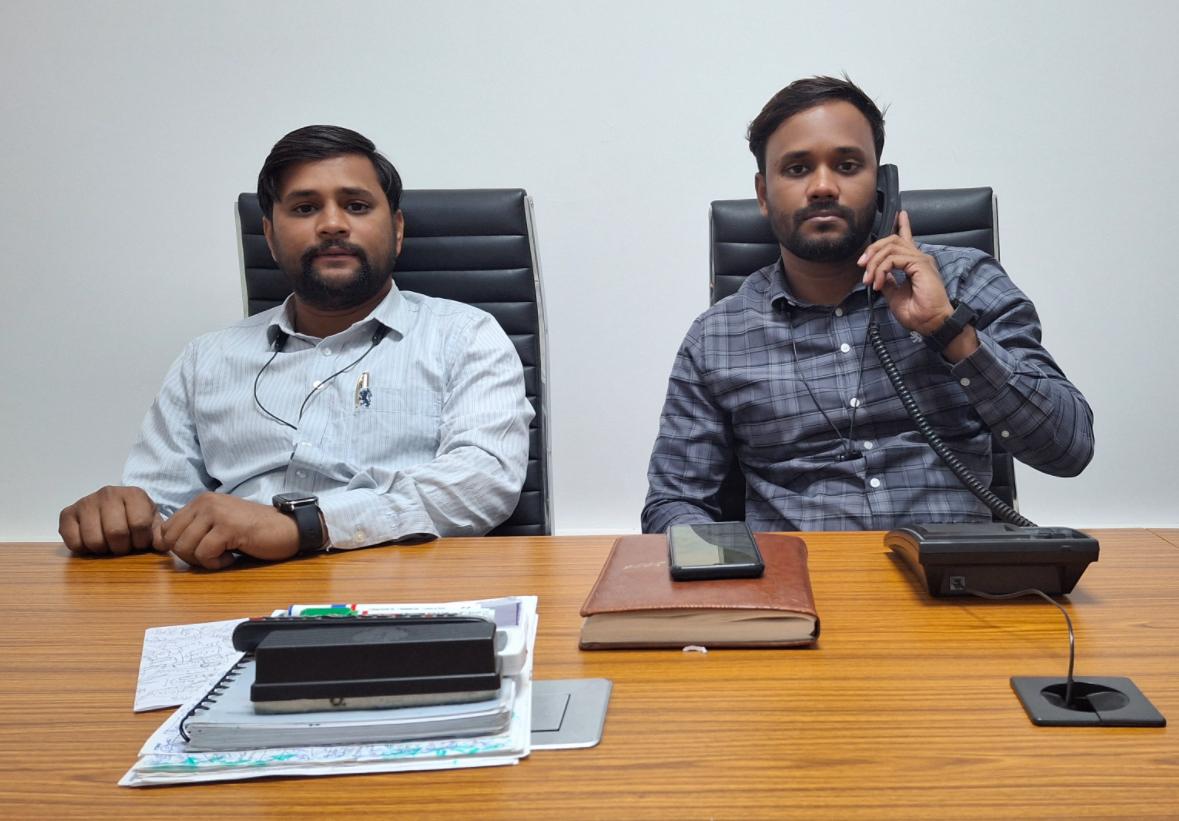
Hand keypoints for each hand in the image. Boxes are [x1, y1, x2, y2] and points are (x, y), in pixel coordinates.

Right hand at [59, 485, 162, 555]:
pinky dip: (84, 549)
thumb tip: (161, 544)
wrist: (115, 507)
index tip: (140, 541)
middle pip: (116, 533)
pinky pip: (73, 542)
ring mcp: (86, 502)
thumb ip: (159, 533)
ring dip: (103, 550)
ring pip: (94, 540)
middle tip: (123, 545)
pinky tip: (92, 542)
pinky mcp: (67, 513)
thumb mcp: (153, 523)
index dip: (141, 540)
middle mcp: (108, 493)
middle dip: (122, 547)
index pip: (139, 524)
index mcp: (133, 494)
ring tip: (109, 543)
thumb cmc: (136, 517)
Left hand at [158, 493, 300, 570]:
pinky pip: (205, 554)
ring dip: (203, 561)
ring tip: (224, 555)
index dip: (178, 547)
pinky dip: (216, 563)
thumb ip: (193, 529)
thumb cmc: (253, 531)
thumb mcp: (217, 525)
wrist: (287, 528)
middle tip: (212, 556)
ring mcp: (217, 514)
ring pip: (185, 548)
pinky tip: (232, 557)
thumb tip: (160, 544)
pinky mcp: (229, 528)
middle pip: (171, 540)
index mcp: (200, 501)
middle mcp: (205, 503)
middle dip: (188, 556)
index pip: (166, 529)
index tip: (200, 551)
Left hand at [858, 210, 953, 334]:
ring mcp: (920, 260)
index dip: (903, 225)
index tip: (899, 214)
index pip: (907, 239)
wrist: (930, 323)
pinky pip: (893, 259)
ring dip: (874, 263)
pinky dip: (881, 270)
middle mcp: (919, 258)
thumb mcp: (894, 294)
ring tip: (869, 280)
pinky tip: (877, 282)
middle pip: (892, 240)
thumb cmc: (917, 313)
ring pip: (890, 247)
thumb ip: (887, 281)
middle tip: (862, 264)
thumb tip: (876, 274)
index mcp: (915, 264)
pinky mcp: (920, 265)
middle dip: (873, 249)